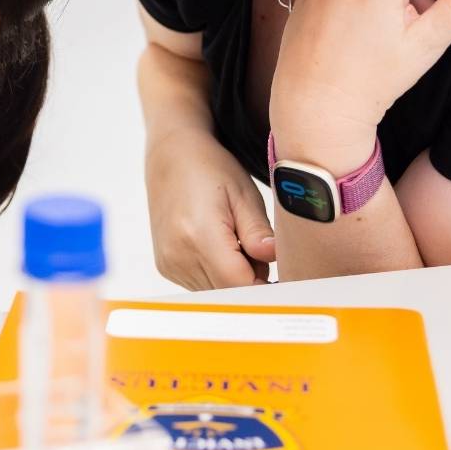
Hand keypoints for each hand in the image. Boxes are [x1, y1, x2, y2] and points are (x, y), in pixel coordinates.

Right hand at [146, 126, 278, 289]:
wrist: (172, 157)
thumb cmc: (210, 169)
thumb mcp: (244, 194)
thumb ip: (259, 232)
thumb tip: (274, 260)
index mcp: (199, 234)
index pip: (239, 284)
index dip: (265, 286)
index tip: (283, 278)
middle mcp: (178, 254)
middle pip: (228, 292)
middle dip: (252, 280)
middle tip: (259, 248)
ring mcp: (169, 263)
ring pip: (216, 293)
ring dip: (234, 278)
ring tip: (237, 242)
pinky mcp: (166, 266)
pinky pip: (202, 286)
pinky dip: (218, 275)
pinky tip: (220, 247)